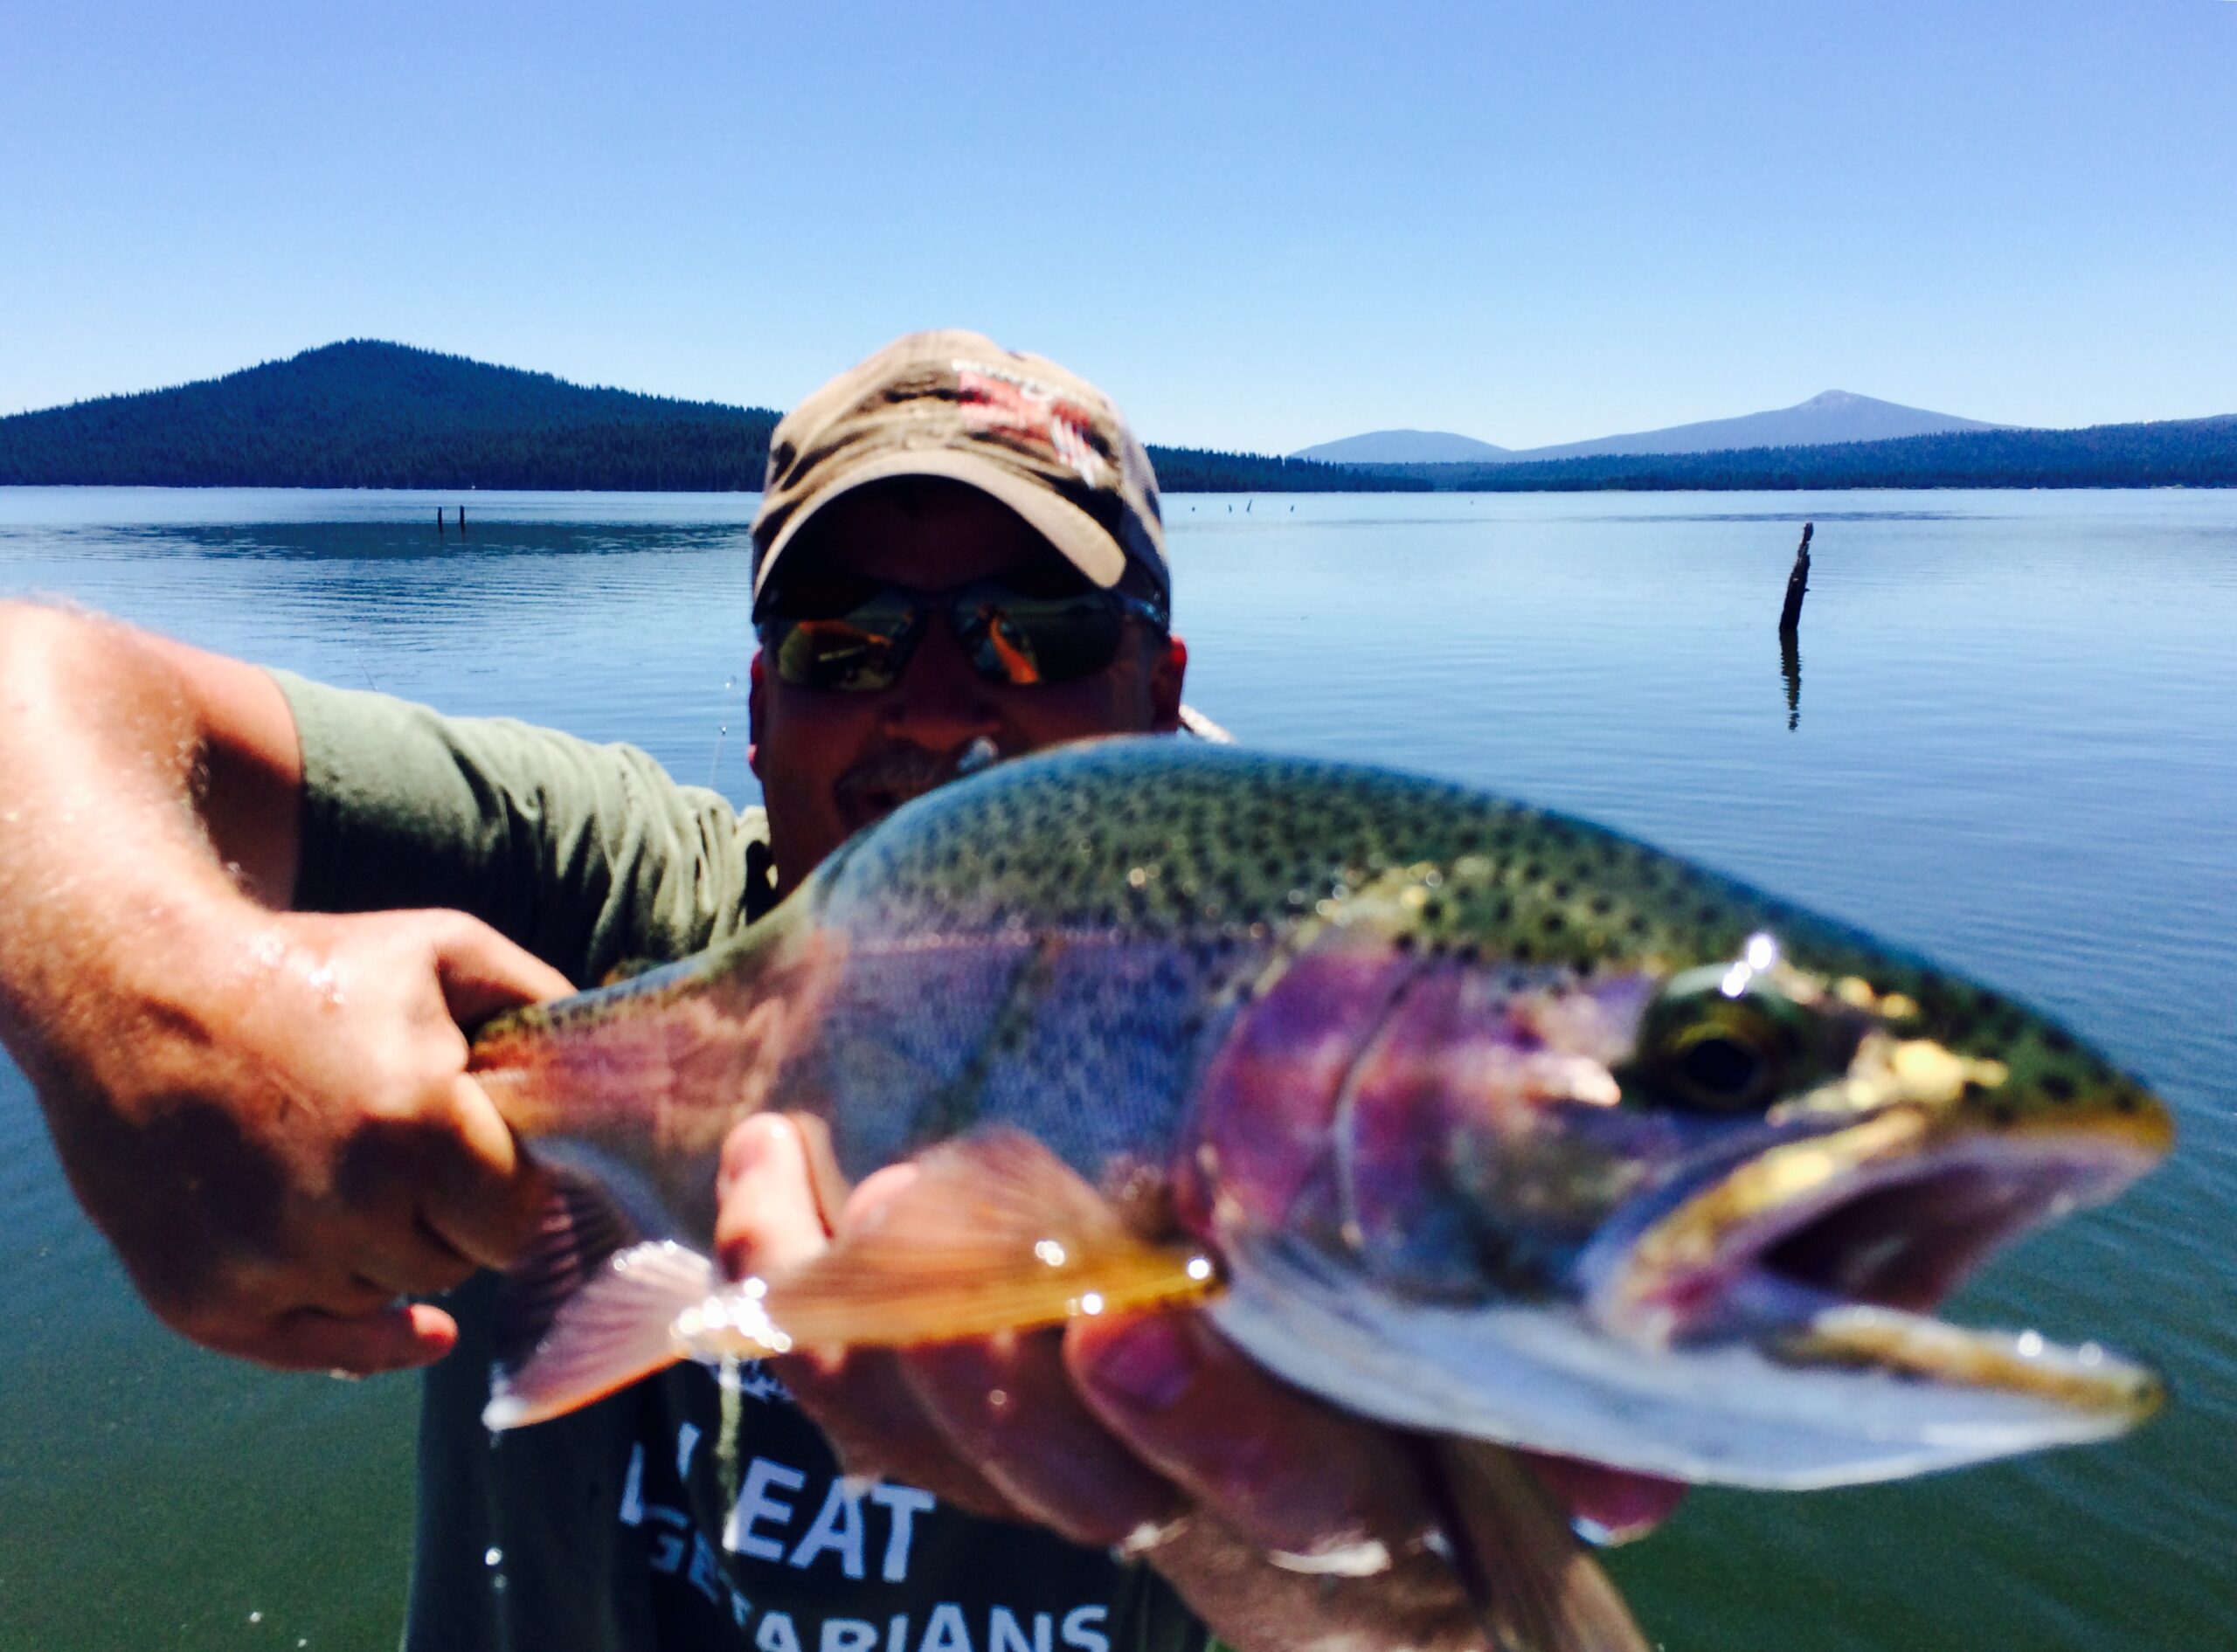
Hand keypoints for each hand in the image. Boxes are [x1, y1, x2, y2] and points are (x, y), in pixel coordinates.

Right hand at [34, 904, 570, 1373]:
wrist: (134, 991)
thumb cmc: (307, 966)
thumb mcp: (443, 950)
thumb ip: (543, 1003)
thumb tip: (616, 1065)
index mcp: (417, 1127)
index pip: (519, 1220)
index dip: (512, 1187)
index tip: (490, 1154)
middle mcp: (344, 1209)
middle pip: (457, 1265)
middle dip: (452, 1217)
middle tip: (411, 1155)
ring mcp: (268, 1264)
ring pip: (387, 1297)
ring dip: (387, 1251)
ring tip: (345, 1170)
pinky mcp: (204, 1301)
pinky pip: (320, 1352)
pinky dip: (367, 1340)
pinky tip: (420, 1330)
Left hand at [716, 1115, 1669, 1651]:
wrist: (1372, 1486)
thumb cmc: (1444, 1375)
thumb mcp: (1517, 1389)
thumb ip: (1568, 1414)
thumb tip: (1638, 1481)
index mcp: (1359, 1508)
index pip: (1290, 1505)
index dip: (1203, 1431)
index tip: (1129, 1318)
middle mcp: (1211, 1528)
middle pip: (1075, 1492)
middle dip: (978, 1349)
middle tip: (916, 1196)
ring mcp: (1087, 1495)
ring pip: (943, 1463)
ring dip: (847, 1319)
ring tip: (797, 1163)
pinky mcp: (988, 1465)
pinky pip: (868, 1430)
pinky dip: (794, 1317)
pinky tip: (765, 1190)